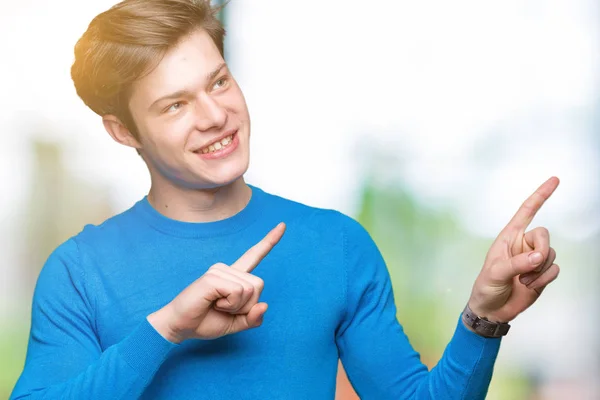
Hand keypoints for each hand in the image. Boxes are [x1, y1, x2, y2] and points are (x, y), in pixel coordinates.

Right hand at [148, 222, 285, 342]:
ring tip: (217, 306)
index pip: (254, 255)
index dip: (269, 242)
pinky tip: (214, 303)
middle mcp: (228, 269)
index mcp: (235, 277)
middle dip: (247, 305)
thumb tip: (264, 306)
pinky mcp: (212, 277)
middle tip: (224, 308)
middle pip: (259, 285)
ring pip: (250, 290)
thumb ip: (253, 318)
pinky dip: (230, 305)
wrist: (180, 327)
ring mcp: (219, 271)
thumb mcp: (236, 324)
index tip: (283, 226)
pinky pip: (238, 293)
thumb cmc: (205, 322)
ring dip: (237, 307)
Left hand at [467, 177, 559, 322]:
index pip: (526, 211)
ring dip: (539, 271)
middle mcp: (522, 245)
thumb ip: (517, 263)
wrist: (492, 310)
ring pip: (551, 254)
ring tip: (522, 281)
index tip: (554, 180)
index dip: (540, 195)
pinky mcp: (542, 273)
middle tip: (529, 267)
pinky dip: (544, 279)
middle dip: (540, 251)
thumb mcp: (495, 273)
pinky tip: (529, 286)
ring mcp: (533, 259)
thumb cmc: (486, 287)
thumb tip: (538, 257)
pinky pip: (555, 269)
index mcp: (507, 237)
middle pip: (544, 235)